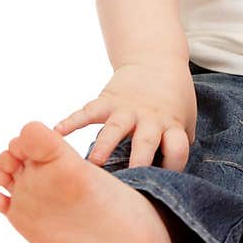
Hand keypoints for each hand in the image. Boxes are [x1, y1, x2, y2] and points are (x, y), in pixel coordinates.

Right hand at [54, 59, 196, 170]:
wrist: (156, 60)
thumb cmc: (173, 98)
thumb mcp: (185, 119)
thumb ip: (179, 144)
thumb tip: (169, 180)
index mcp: (171, 125)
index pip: (177, 148)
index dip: (174, 165)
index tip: (164, 183)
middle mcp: (149, 119)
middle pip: (145, 142)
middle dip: (138, 161)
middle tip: (128, 181)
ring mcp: (126, 109)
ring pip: (115, 129)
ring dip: (105, 145)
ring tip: (94, 163)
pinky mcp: (107, 101)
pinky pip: (88, 112)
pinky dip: (71, 121)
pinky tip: (56, 132)